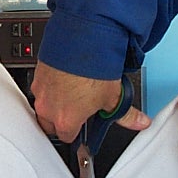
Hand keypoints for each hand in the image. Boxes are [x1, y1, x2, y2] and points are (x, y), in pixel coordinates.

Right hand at [31, 60, 150, 142]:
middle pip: (51, 124)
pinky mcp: (38, 73)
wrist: (81, 39)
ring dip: (56, 101)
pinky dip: (52, 84)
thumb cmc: (93, 69)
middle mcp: (48, 108)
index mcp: (65, 120)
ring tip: (74, 90)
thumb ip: (126, 115)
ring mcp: (41, 90)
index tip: (84, 125)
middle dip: (63, 119)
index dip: (77, 132)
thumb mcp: (115, 96)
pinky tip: (67, 76)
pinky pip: (42, 86)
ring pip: (45, 104)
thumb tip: (140, 122)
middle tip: (79, 109)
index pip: (67, 137)